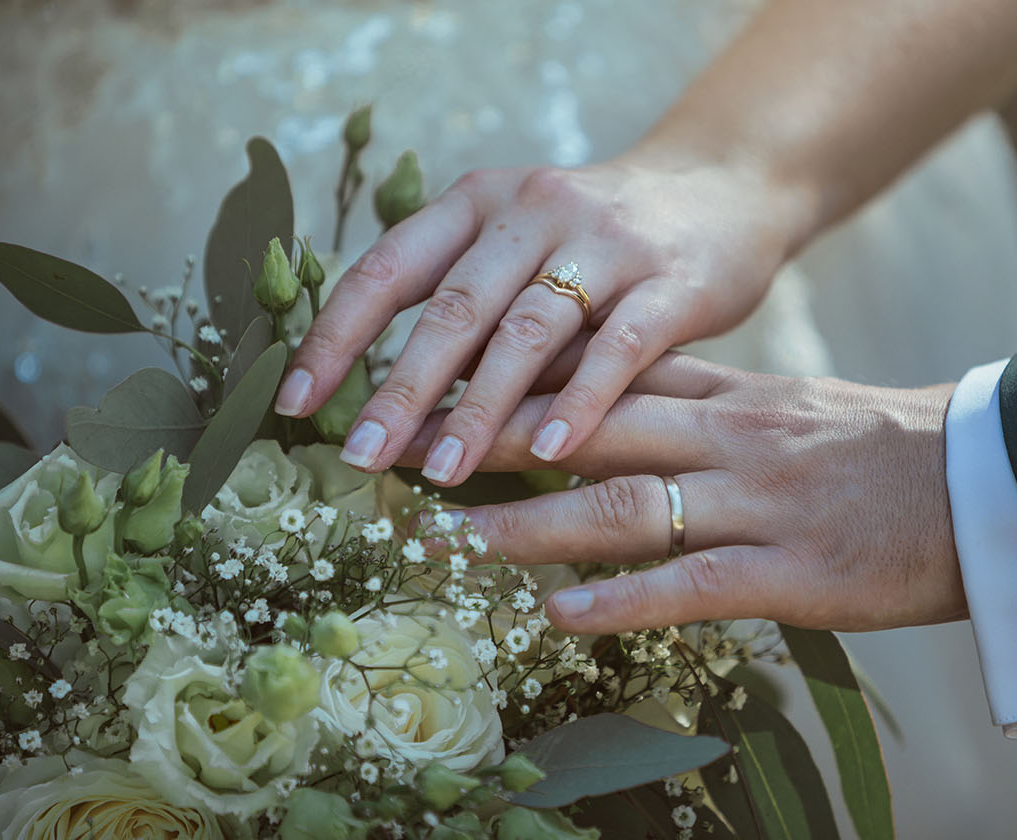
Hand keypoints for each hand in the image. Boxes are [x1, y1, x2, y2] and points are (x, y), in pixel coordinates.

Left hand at [276, 154, 807, 486]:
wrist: (721, 188)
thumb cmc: (597, 239)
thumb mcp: (519, 242)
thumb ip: (464, 306)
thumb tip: (385, 405)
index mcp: (478, 202)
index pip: (389, 269)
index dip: (337, 338)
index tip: (296, 405)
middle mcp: (532, 212)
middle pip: (454, 308)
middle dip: (401, 390)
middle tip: (359, 459)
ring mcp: (604, 244)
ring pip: (528, 333)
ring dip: (481, 410)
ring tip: (442, 474)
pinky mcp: (669, 281)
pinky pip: (619, 347)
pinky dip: (583, 402)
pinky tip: (553, 453)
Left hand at [399, 354, 966, 633]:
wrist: (995, 484)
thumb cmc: (890, 454)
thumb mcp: (792, 406)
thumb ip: (710, 402)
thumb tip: (624, 399)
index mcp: (733, 396)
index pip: (609, 378)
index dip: (521, 387)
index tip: (448, 391)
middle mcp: (733, 438)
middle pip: (595, 432)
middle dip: (496, 441)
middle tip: (412, 452)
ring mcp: (760, 503)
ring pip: (625, 507)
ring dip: (530, 525)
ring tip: (452, 540)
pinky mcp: (793, 572)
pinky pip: (690, 585)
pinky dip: (618, 601)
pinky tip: (555, 615)